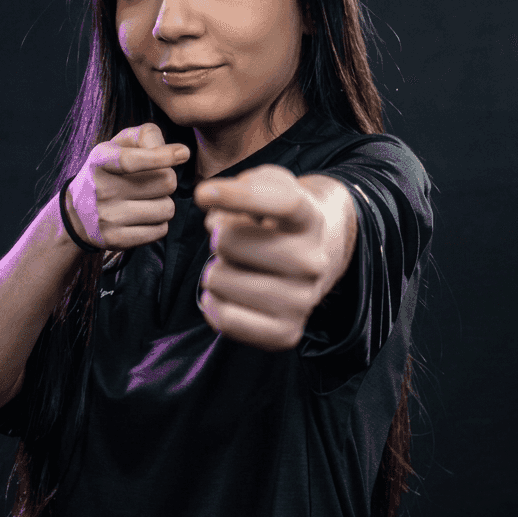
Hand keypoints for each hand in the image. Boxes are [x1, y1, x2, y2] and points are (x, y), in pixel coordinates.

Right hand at [65, 123, 190, 249]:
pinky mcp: (116, 239)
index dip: (161, 156)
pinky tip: (144, 217)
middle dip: (167, 180)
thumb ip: (147, 136)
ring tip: (147, 200)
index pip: (132, 160)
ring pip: (167, 209)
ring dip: (164, 203)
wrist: (77, 212)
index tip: (183, 153)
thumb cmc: (109, 171)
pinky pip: (160, 230)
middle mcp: (102, 189)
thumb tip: (180, 152)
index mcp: (101, 160)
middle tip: (153, 182)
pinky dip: (159, 223)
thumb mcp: (119, 144)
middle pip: (165, 183)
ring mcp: (108, 217)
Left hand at [193, 165, 355, 351]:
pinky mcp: (287, 332)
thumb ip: (248, 184)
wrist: (317, 260)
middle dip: (219, 237)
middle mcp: (312, 262)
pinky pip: (225, 319)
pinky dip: (213, 304)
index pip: (282, 202)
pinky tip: (225, 294)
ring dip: (215, 270)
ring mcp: (302, 300)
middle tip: (235, 243)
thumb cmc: (279, 220)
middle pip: (230, 241)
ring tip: (235, 268)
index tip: (201, 194)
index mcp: (310, 219)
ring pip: (219, 279)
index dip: (238, 195)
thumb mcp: (273, 186)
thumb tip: (212, 209)